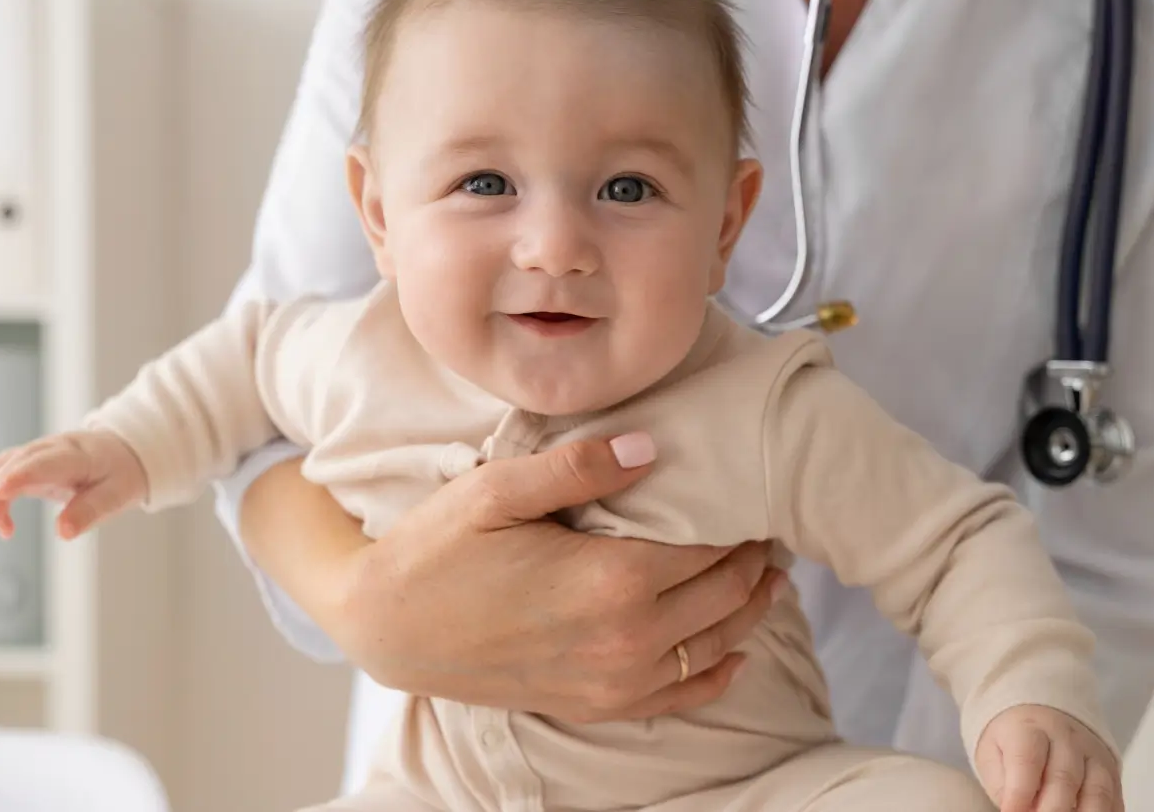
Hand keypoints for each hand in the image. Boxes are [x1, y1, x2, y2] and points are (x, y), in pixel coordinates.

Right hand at [0, 430, 148, 539]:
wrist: (124, 452)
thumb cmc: (120, 474)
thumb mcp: (116, 495)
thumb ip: (90, 512)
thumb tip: (62, 532)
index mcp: (78, 455)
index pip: (43, 462)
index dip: (18, 476)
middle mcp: (53, 448)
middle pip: (15, 462)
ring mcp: (40, 451)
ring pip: (3, 464)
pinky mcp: (31, 460)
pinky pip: (3, 471)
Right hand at [303, 433, 782, 722]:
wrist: (385, 628)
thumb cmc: (436, 550)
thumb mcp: (498, 489)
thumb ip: (580, 467)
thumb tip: (654, 450)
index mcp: (611, 578)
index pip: (708, 545)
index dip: (738, 519)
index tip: (753, 496)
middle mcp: (625, 637)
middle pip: (721, 594)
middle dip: (752, 561)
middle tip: (767, 530)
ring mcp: (612, 680)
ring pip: (713, 646)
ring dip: (748, 611)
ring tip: (768, 579)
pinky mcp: (592, 705)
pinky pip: (678, 696)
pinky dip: (716, 674)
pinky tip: (733, 654)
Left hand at [976, 704, 1123, 811]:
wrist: (1044, 716)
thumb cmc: (1015, 741)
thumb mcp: (992, 754)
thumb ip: (1002, 784)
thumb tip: (1015, 810)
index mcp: (1030, 728)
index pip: (1027, 761)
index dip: (1019, 793)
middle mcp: (1066, 738)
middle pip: (1063, 778)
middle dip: (1050, 810)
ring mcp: (1093, 754)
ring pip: (1097, 792)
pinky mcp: (1112, 773)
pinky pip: (1114, 800)